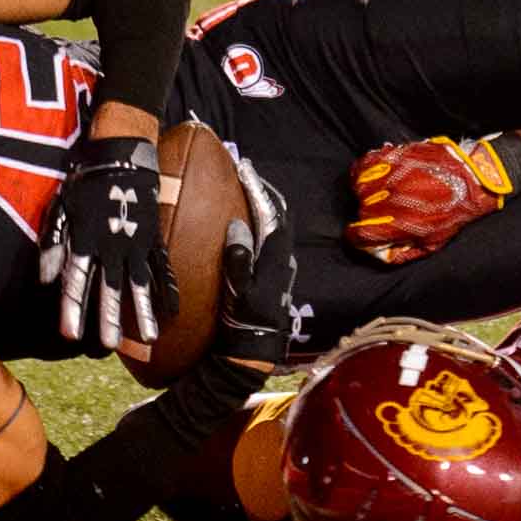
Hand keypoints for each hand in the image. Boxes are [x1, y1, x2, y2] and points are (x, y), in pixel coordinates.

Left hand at [39, 136, 180, 350]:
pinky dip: (168, 291)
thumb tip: (43, 279)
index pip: (76, 280)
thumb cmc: (85, 182)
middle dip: (110, 317)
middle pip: (110, 287)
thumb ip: (53, 244)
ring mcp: (136, 243)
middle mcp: (112, 245)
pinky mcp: (153, 239)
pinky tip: (172, 313)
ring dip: (144, 312)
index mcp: (85, 239)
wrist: (120, 156)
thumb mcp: (61, 208)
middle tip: (109, 345)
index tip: (70, 334)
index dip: (73, 308)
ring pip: (140, 283)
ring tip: (149, 338)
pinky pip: (163, 269)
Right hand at [216, 158, 296, 367]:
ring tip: (243, 191)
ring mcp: (279, 268)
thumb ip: (239, 260)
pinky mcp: (272, 276)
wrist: (254, 350)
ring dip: (260, 208)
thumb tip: (237, 226)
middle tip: (245, 174)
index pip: (272, 214)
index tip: (245, 170)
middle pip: (276, 216)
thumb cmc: (246, 322)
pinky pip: (267, 240)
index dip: (259, 190)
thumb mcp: (240, 292)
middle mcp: (283, 260)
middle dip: (262, 193)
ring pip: (273, 228)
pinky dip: (257, 224)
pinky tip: (243, 223)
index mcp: (277, 259)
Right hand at [345, 136, 510, 264]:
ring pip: (359, 186)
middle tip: (379, 214)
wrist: (473, 178)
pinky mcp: (396, 156)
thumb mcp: (433, 243)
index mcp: (398, 224)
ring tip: (375, 195)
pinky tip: (373, 176)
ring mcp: (392, 176)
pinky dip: (363, 169)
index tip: (359, 234)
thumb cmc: (454, 213)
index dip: (355, 236)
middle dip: (366, 215)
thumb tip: (381, 254)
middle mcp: (390, 200)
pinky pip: (367, 161)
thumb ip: (405, 252)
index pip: (359, 234)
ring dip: (363, 192)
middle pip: (360, 210)